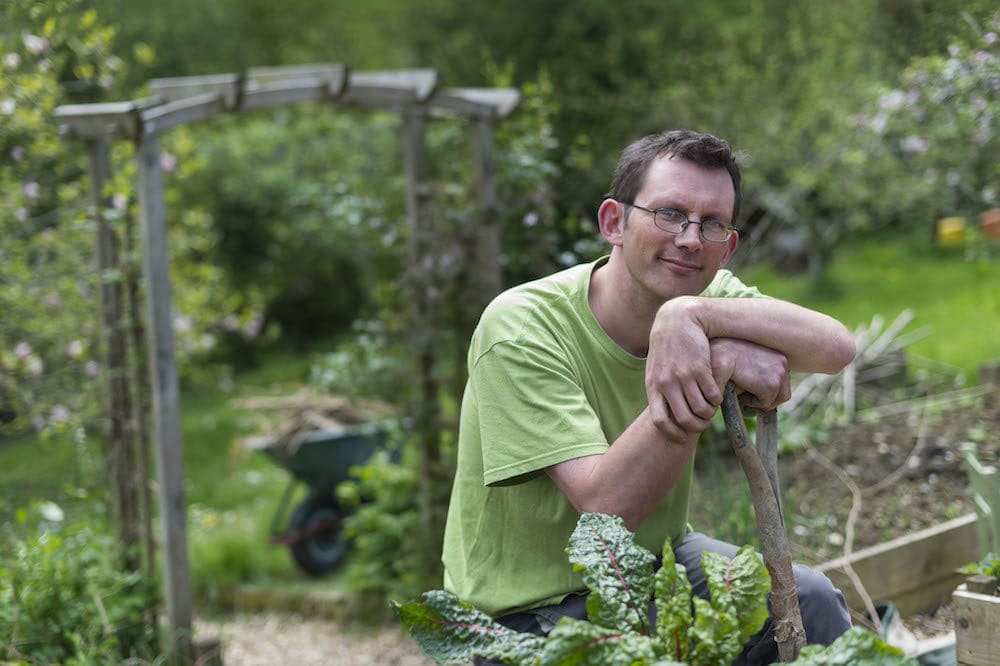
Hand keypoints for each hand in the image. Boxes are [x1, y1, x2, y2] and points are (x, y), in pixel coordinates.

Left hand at [646, 297, 721, 436]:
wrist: (676, 321)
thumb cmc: (666, 349)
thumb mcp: (655, 369)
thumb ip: (659, 390)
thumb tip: (666, 415)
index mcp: (653, 386)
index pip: (659, 421)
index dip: (672, 434)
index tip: (682, 437)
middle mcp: (667, 384)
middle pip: (684, 419)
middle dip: (697, 426)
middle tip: (704, 423)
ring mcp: (683, 376)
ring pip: (702, 409)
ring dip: (710, 413)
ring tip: (711, 409)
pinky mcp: (700, 368)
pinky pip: (713, 394)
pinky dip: (717, 400)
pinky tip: (717, 395)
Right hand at [710, 338, 790, 411]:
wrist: (718, 352)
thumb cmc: (724, 357)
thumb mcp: (745, 364)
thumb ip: (755, 376)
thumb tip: (756, 393)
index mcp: (778, 356)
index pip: (781, 382)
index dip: (767, 392)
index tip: (752, 392)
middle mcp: (782, 363)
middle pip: (783, 394)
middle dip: (766, 400)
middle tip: (749, 398)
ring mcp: (779, 374)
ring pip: (774, 400)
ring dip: (758, 400)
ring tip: (741, 392)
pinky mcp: (771, 385)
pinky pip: (764, 404)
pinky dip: (751, 402)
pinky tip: (738, 390)